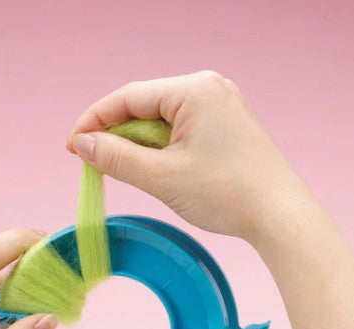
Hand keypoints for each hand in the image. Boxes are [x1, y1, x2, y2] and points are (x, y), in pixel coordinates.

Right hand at [67, 70, 309, 241]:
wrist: (280, 216)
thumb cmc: (227, 193)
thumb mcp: (161, 176)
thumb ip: (115, 157)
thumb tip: (83, 144)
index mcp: (194, 90)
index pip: (128, 98)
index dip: (94, 120)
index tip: (73, 146)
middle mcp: (208, 88)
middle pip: (144, 106)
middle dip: (116, 134)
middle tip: (93, 162)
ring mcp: (219, 105)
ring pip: (160, 119)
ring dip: (137, 143)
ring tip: (123, 169)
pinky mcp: (224, 124)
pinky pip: (179, 128)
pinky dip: (159, 147)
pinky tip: (152, 167)